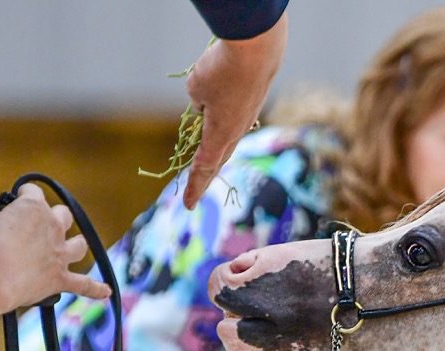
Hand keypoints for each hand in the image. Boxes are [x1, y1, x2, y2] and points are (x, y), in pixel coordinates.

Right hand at [0, 183, 110, 315]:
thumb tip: (12, 228)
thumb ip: (9, 221)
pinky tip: (105, 292)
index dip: (26, 194)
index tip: (20, 197)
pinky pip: (84, 285)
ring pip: (79, 246)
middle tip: (43, 225)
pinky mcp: (60, 279)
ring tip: (73, 247)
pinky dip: (95, 289)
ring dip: (76, 245)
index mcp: (34, 208)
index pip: (34, 192)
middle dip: (55, 217)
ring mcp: (60, 254)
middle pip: (63, 216)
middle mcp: (53, 228)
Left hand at [182, 11, 287, 208]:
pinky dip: (222, 122)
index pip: (203, 168)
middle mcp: (235, 132)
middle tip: (195, 191)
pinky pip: (233, 118)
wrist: (257, 51)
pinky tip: (218, 110)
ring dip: (213, 146)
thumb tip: (206, 105)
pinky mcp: (252, 103)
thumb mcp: (196, 88)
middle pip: (217, 159)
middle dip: (205, 176)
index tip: (187, 205)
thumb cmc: (222, 72)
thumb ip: (197, 103)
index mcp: (220, 136)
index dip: (194, 187)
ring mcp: (246, 118)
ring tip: (204, 154)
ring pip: (226, 138)